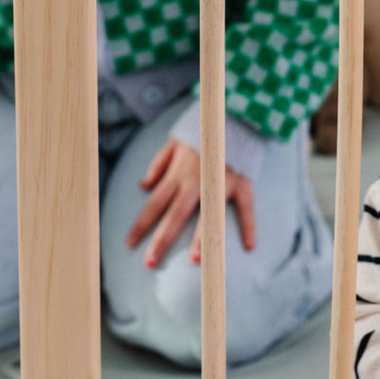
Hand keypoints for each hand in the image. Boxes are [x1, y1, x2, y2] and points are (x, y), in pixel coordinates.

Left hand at [126, 138, 255, 268]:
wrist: (232, 115)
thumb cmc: (201, 132)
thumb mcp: (174, 142)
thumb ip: (158, 164)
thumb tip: (143, 186)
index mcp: (178, 174)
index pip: (154, 204)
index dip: (141, 225)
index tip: (130, 244)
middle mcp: (197, 182)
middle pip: (176, 215)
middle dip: (162, 240)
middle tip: (151, 263)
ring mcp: (221, 184)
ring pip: (209, 215)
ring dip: (202, 238)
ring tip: (196, 261)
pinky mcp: (242, 183)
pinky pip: (247, 208)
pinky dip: (249, 226)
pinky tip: (249, 246)